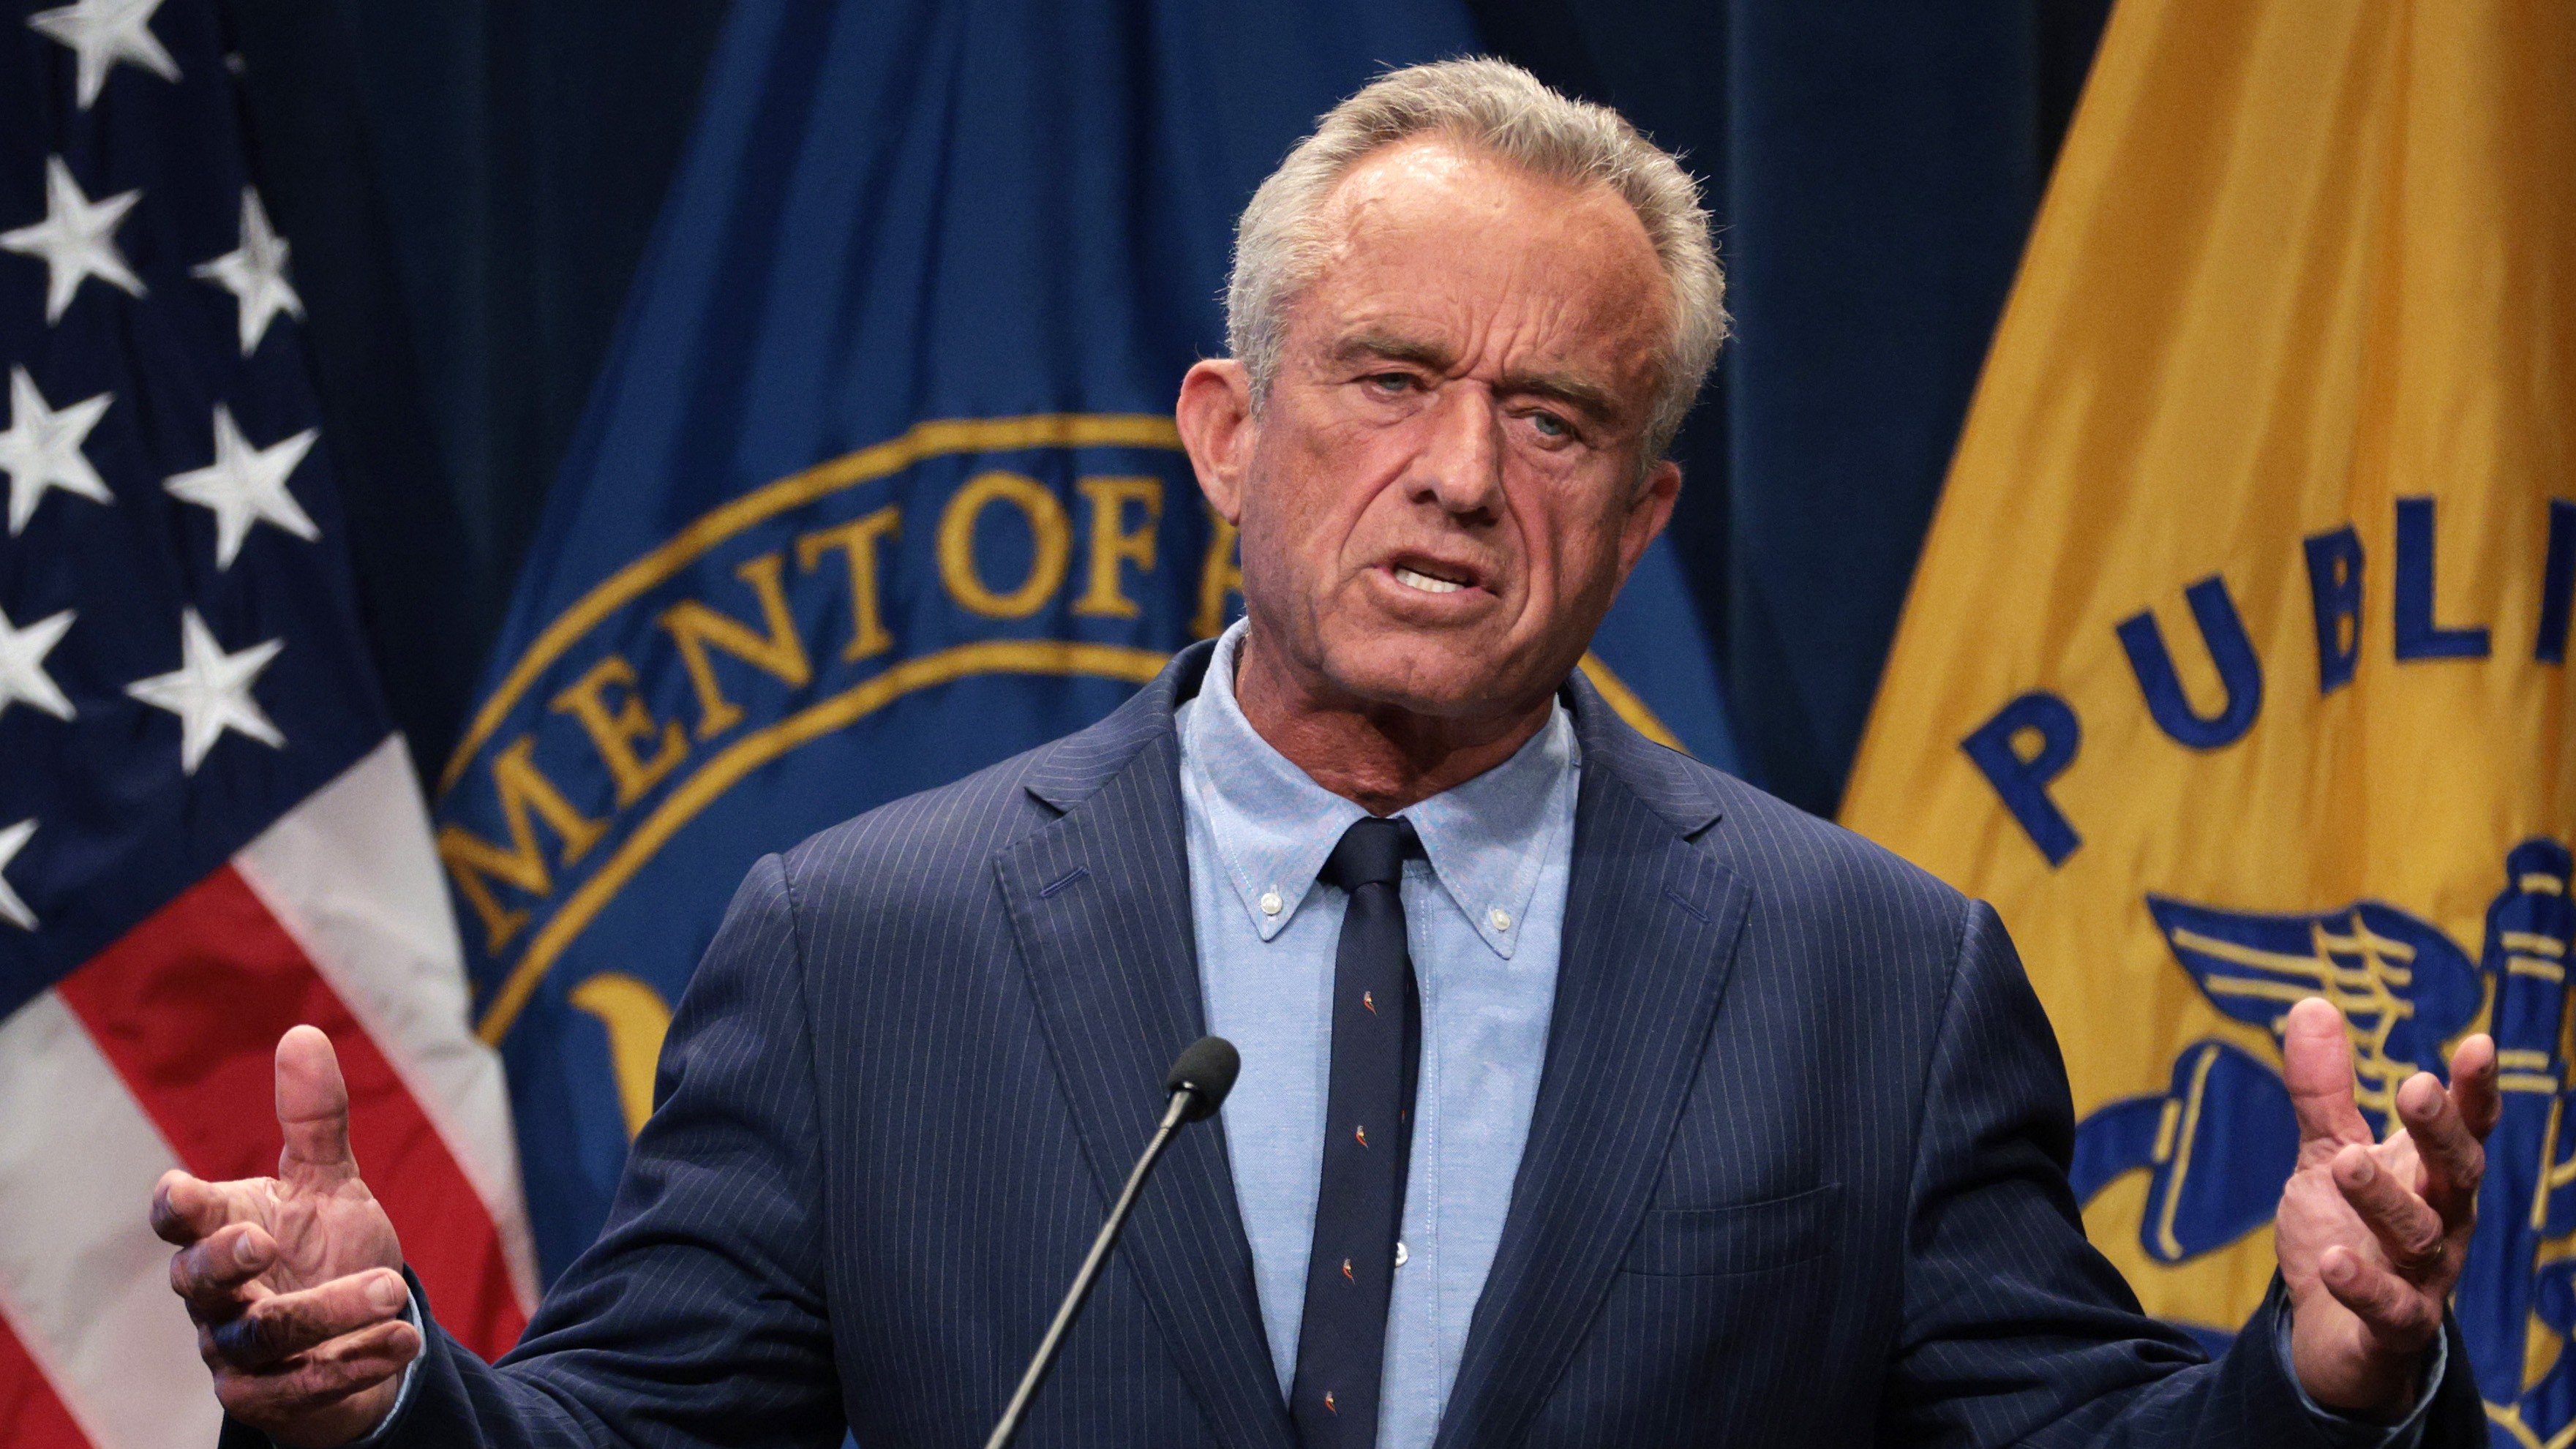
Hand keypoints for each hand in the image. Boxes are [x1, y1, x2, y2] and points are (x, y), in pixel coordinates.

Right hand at [151, 1026, 419, 1446]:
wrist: (354, 1331)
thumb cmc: (321, 1247)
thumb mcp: (327, 1183)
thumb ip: (314, 1120)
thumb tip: (303, 1032)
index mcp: (224, 1230)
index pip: (181, 1219)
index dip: (177, 1207)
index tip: (181, 1190)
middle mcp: (217, 1293)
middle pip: (198, 1281)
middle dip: (224, 1260)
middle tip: (262, 1240)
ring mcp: (235, 1348)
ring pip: (263, 1333)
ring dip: (329, 1310)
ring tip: (392, 1288)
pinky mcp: (268, 1396)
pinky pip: (304, 1385)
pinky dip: (358, 1360)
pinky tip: (406, 1339)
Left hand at [2276, 996, 2497, 1417]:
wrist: (2334, 1335)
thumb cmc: (2347, 1231)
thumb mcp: (2329, 1153)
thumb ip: (2324, 1091)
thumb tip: (2311, 1003)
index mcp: (2432, 1176)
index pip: (2466, 1128)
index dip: (2475, 1091)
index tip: (2478, 1044)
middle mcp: (2443, 1223)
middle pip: (2457, 1175)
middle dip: (2442, 1133)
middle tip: (2416, 1088)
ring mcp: (2423, 1278)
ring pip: (2419, 1237)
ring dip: (2386, 1200)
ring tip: (2348, 1163)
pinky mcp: (2392, 1327)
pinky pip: (2389, 1308)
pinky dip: (2364, 1286)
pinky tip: (2334, 1263)